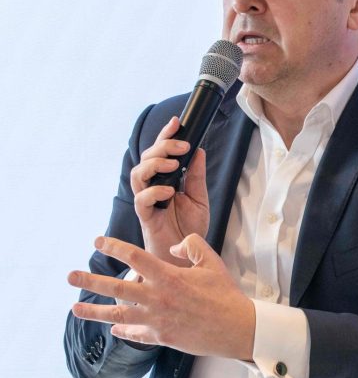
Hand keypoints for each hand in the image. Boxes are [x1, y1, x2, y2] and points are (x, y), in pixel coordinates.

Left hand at [69, 235, 253, 359]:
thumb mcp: (212, 262)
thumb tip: (174, 245)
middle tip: (69, 276)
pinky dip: (123, 331)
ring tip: (74, 308)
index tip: (97, 242)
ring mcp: (157, 320)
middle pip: (116, 287)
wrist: (237, 327)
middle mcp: (157, 298)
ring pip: (117, 315)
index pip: (134, 257)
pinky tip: (113, 329)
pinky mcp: (161, 337)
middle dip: (90, 281)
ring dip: (93, 312)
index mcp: (169, 276)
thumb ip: (192, 246)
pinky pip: (136, 333)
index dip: (113, 247)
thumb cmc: (226, 293)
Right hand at [129, 117, 209, 265]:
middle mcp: (153, 186)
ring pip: (138, 175)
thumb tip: (199, 150)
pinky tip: (169, 191)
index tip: (177, 122)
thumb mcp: (199, 197)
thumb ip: (197, 175)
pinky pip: (142, 201)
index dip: (165, 136)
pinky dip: (154, 192)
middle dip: (162, 147)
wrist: (186, 255)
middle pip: (146, 158)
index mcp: (165, 179)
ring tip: (173, 164)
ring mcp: (147, 201)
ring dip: (154, 165)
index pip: (161, 152)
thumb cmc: (189, 227)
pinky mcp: (146, 217)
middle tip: (181, 146)